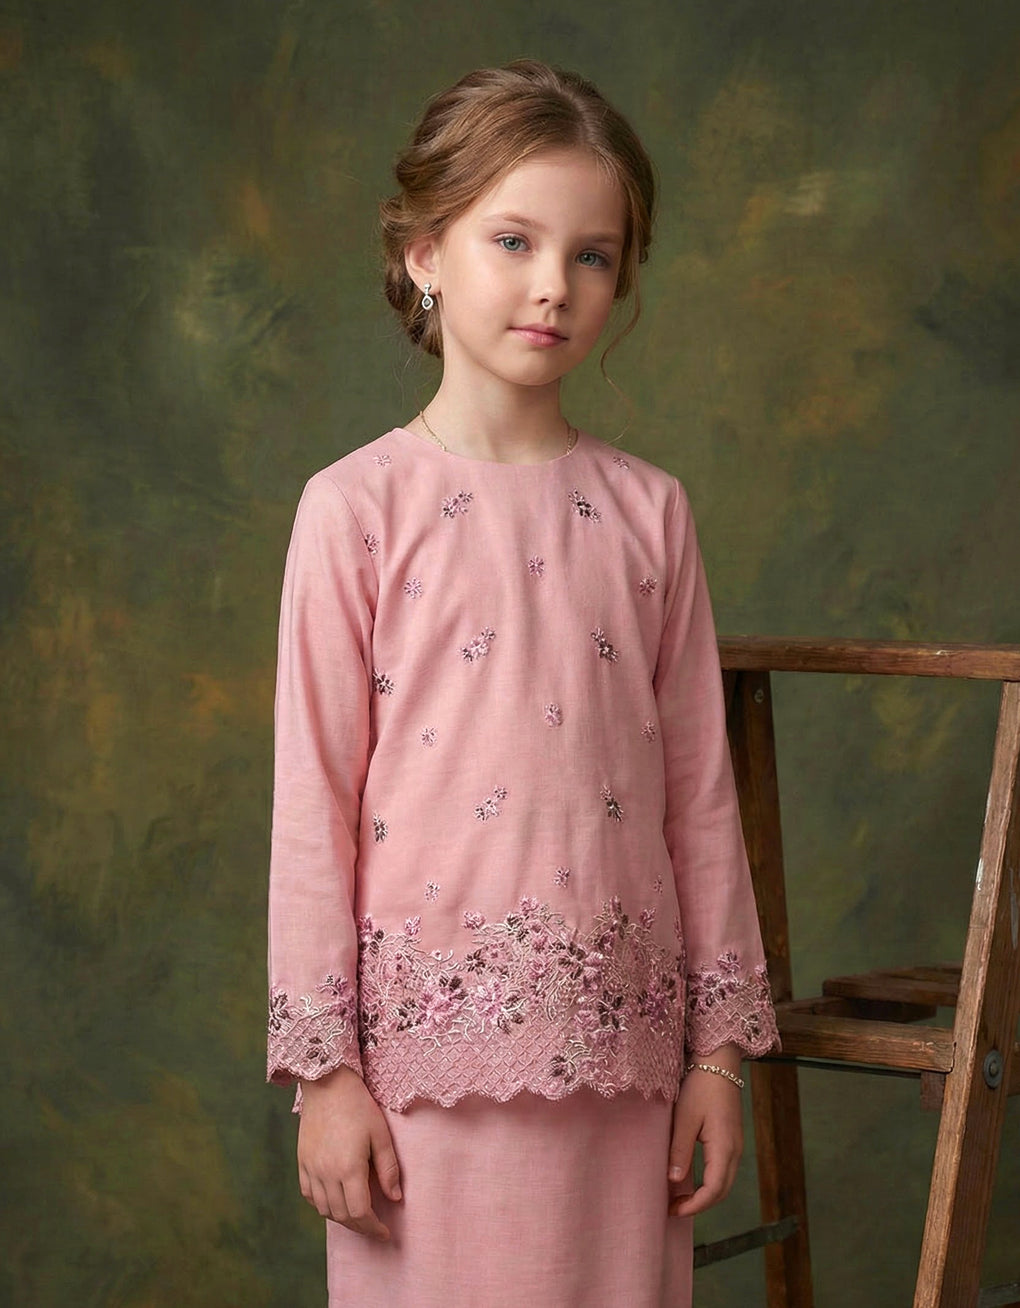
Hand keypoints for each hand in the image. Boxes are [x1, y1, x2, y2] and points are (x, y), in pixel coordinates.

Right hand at [297, 1065, 401, 1240]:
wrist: (328, 1082)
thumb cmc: (359, 1106)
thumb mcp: (381, 1134)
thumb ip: (388, 1169)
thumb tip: (395, 1198)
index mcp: (349, 1168)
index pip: (360, 1213)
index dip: (373, 1227)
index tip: (385, 1231)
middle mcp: (326, 1173)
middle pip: (342, 1215)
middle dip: (360, 1226)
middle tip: (374, 1227)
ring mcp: (311, 1168)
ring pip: (324, 1209)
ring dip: (341, 1218)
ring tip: (357, 1215)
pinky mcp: (302, 1161)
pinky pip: (308, 1195)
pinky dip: (322, 1205)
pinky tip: (334, 1201)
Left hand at [667, 1045, 743, 1217]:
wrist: (719, 1062)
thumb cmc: (700, 1087)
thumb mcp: (685, 1118)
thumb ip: (680, 1151)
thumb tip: (674, 1181)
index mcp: (724, 1148)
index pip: (713, 1191)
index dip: (694, 1206)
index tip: (673, 1210)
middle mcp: (735, 1151)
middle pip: (721, 1191)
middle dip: (699, 1205)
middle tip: (673, 1208)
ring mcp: (736, 1145)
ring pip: (724, 1182)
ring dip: (705, 1195)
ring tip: (680, 1197)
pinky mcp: (732, 1138)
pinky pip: (724, 1169)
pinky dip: (710, 1181)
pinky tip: (692, 1179)